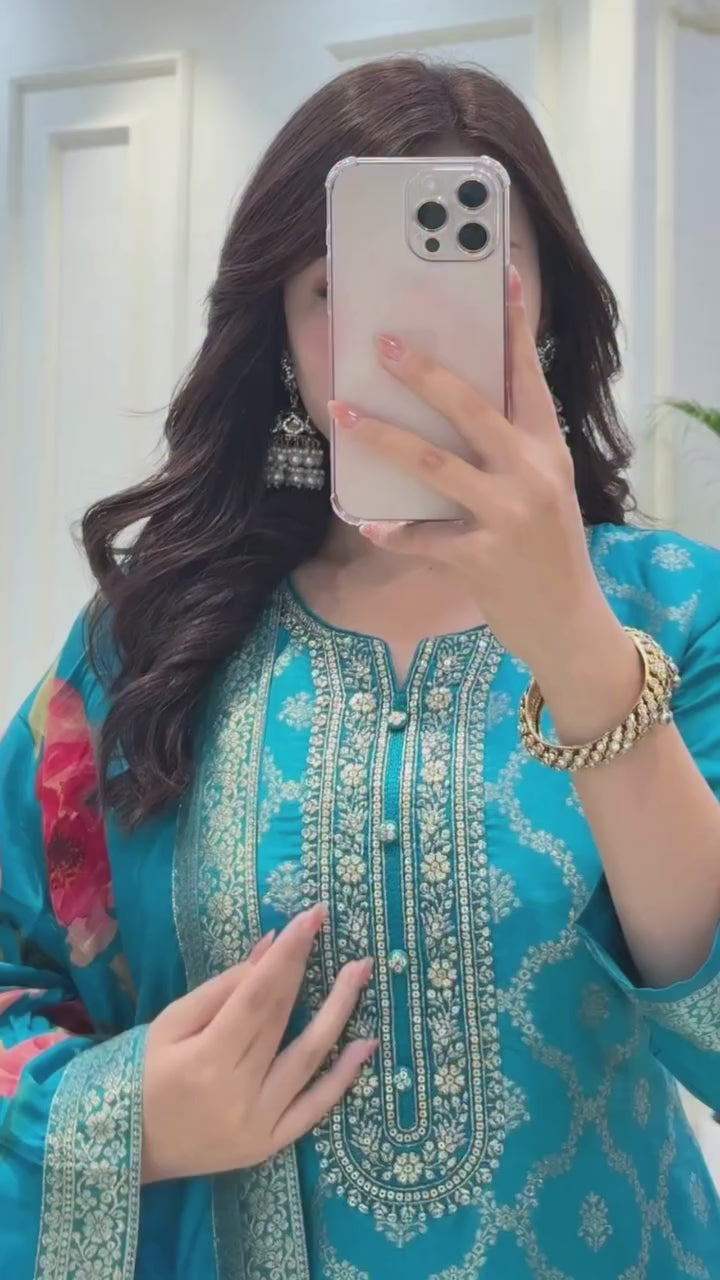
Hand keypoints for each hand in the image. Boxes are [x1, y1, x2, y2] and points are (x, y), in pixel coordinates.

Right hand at [141, 904, 374, 1182]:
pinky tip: (366, 1045)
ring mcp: (259, 1123)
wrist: (129, 1148)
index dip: (288, 954)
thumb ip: (223, 988)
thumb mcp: (170, 1024)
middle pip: (283, 1019)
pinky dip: (342, 1077)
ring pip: (308, 1059)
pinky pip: (314, 1109)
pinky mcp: (270, 1145)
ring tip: (361, 973)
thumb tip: (271, 947)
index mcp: (206, 1058)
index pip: (259, 994)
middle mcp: (239, 1092)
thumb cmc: (142, 1075)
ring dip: (339, 1013)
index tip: (312, 916)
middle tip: (332, 927)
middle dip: (309, 968)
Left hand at [329, 266, 616, 679]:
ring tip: (342, 413)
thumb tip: (454, 405)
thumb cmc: (548, 547)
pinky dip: (391, 531)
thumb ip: (511, 448)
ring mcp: (506, 516)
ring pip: (432, 465)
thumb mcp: (546, 488)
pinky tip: (367, 522)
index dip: (512, 326)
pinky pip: (420, 537)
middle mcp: (531, 474)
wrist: (567, 620)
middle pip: (470, 408)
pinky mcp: (479, 558)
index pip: (528, 377)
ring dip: (382, 437)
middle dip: (422, 372)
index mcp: (548, 449)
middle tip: (382, 342)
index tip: (498, 273)